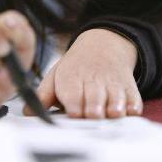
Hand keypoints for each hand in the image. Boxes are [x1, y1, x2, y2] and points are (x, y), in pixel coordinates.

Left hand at [24, 28, 142, 118]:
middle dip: (94, 109)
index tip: (74, 114)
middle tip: (93, 116)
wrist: (103, 45)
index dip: (75, 106)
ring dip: (115, 107)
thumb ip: (43, 94)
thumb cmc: (76, 67)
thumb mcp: (57, 74)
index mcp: (72, 78)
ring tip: (112, 113)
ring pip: (116, 99)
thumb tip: (28, 113)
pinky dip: (133, 106)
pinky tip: (129, 110)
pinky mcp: (129, 88)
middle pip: (95, 99)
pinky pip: (134, 99)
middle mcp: (94, 81)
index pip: (73, 94)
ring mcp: (113, 84)